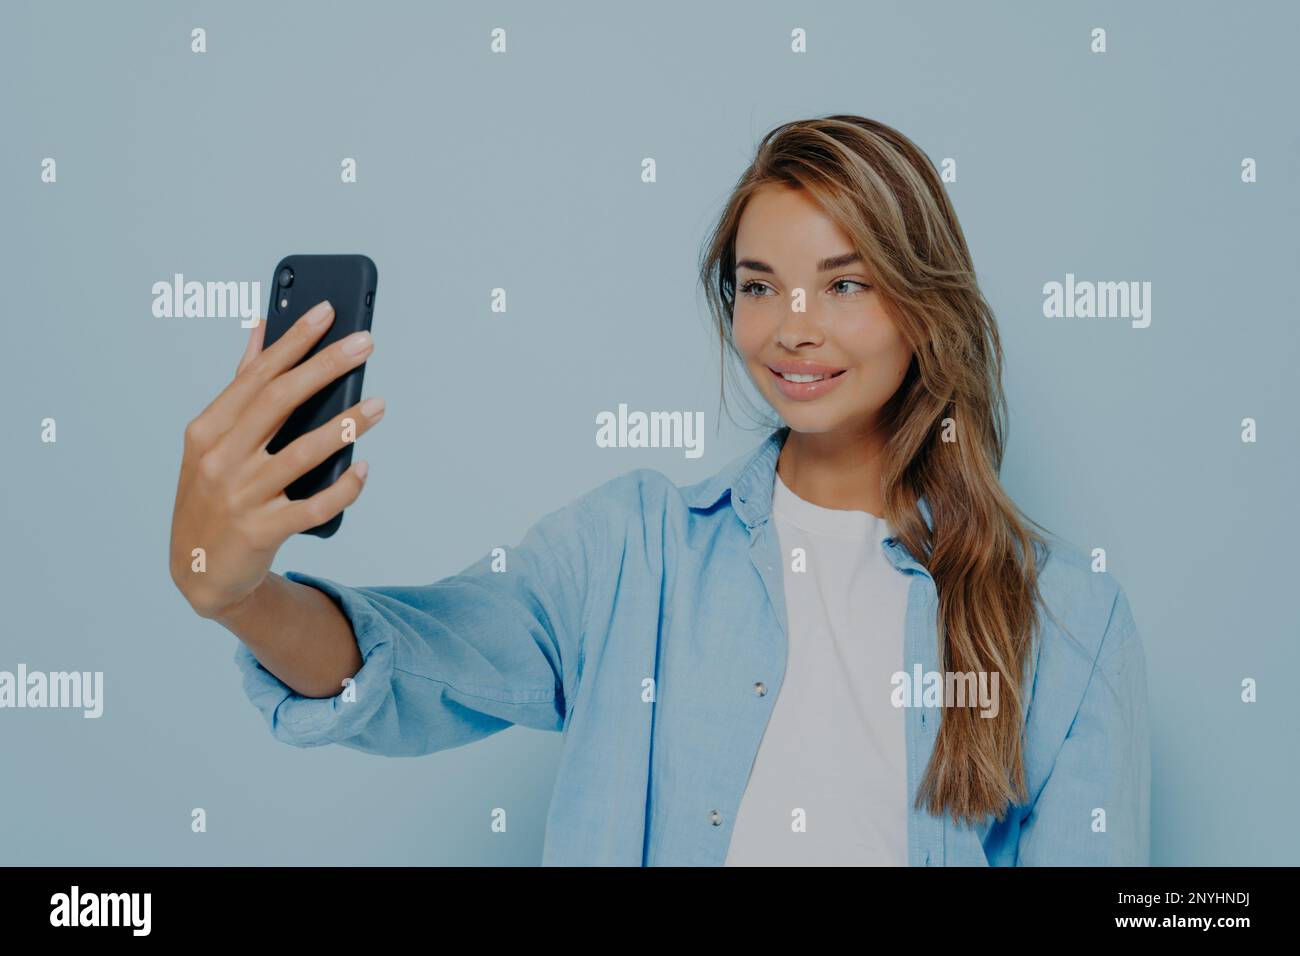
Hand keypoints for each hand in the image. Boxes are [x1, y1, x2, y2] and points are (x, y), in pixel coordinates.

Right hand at [168, 299, 384, 618]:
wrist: (199, 572)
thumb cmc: (214, 494)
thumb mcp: (213, 441)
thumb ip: (241, 385)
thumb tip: (261, 326)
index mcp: (208, 430)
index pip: (257, 375)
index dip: (293, 341)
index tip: (328, 311)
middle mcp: (219, 459)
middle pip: (279, 402)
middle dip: (325, 367)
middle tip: (366, 342)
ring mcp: (240, 497)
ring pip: (300, 454)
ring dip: (344, 426)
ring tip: (379, 404)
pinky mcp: (261, 531)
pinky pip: (312, 507)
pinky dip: (342, 488)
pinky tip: (365, 469)